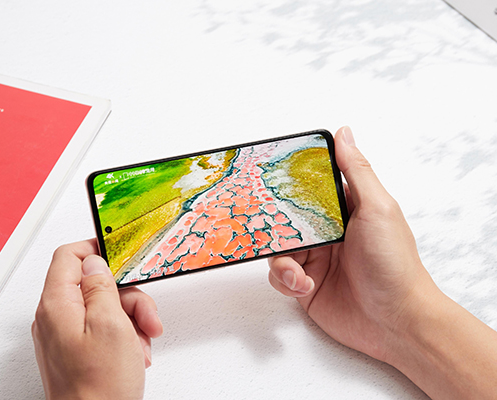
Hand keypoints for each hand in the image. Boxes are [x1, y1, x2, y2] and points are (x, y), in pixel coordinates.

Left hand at [32, 239, 162, 399]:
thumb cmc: (99, 387)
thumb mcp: (111, 325)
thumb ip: (101, 286)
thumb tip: (96, 262)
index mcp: (57, 305)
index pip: (68, 256)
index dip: (96, 250)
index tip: (122, 255)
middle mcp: (55, 317)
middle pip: (93, 284)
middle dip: (126, 296)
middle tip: (144, 316)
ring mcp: (64, 335)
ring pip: (102, 307)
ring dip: (130, 319)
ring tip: (142, 343)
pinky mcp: (75, 350)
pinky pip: (100, 328)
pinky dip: (122, 335)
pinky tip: (134, 352)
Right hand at [268, 127, 496, 399]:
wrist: (396, 322)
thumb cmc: (395, 264)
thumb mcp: (377, 209)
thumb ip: (356, 171)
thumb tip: (344, 133)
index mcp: (343, 210)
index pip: (307, 188)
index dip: (287, 183)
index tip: (267, 178)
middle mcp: (325, 232)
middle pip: (284, 219)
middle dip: (273, 224)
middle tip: (268, 227)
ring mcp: (314, 259)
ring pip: (276, 248)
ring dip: (281, 260)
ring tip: (298, 271)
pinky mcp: (305, 285)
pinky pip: (279, 276)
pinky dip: (285, 280)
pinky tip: (304, 286)